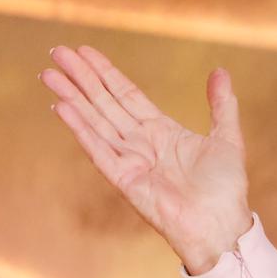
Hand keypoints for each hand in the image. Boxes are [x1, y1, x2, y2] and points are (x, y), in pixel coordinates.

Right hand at [40, 45, 251, 271]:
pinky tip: (62, 108)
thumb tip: (220, 71)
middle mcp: (141, 143)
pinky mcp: (124, 180)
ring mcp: (130, 160)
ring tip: (49, 74)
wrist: (221, 226)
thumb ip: (221, 105)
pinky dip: (81, 129)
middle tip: (57, 51)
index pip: (126, 95)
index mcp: (162, 132)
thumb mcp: (227, 138)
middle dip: (82, 77)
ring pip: (95, 121)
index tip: (84, 52)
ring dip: (72, 97)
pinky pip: (98, 150)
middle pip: (104, 103)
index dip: (106, 73)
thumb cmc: (225, 189)